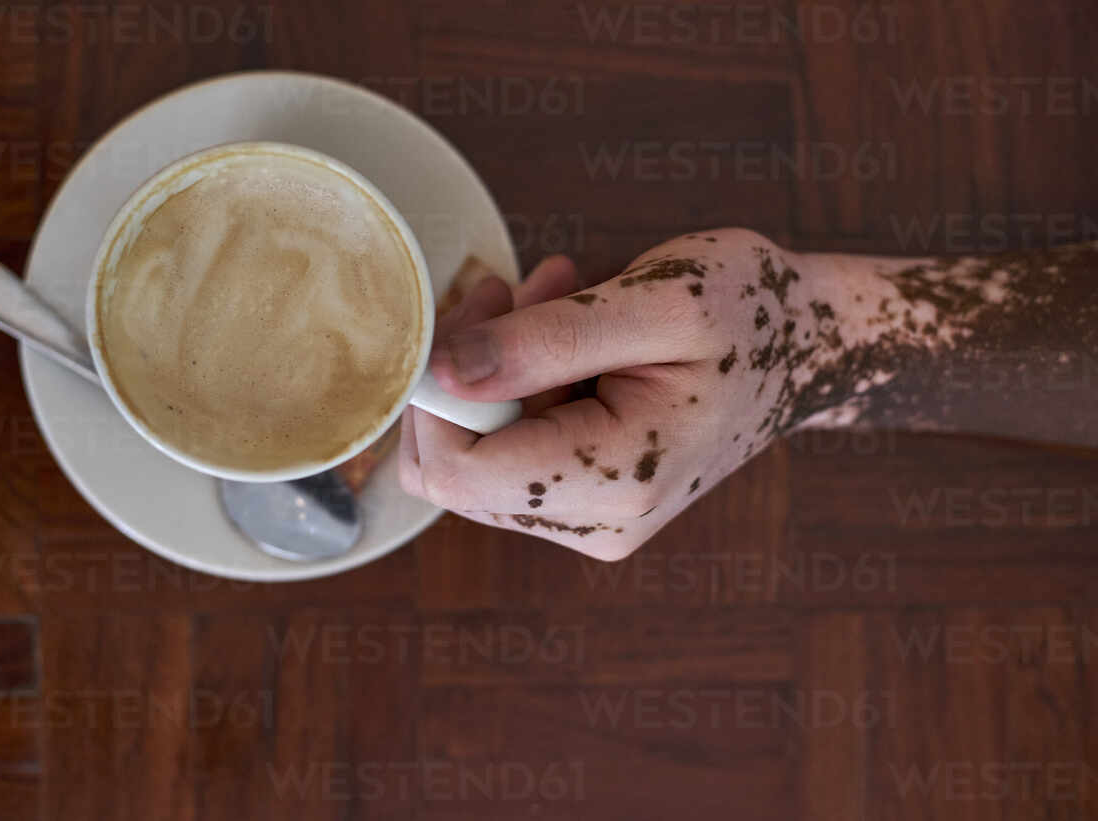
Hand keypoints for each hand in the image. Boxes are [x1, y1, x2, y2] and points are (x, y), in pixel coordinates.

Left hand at [400, 229, 837, 559]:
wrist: (808, 347)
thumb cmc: (749, 312)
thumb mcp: (657, 304)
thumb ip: (544, 342)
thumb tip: (442, 372)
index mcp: (615, 481)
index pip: (458, 472)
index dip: (434, 395)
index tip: (473, 313)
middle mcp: (596, 522)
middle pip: (453, 472)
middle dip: (465, 374)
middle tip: (513, 290)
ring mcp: (591, 519)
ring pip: (475, 458)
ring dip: (494, 369)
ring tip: (554, 294)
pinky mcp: (587, 500)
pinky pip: (509, 452)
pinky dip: (517, 385)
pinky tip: (562, 329)